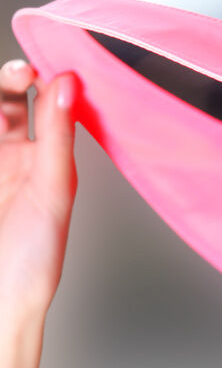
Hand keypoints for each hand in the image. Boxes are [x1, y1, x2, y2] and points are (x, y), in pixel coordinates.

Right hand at [0, 58, 79, 317]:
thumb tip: (68, 83)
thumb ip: (59, 135)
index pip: (41, 105)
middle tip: (17, 71)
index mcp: (43, 157)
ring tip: (2, 105)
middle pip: (5, 105)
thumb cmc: (36, 256)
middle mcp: (11, 156)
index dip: (40, 81)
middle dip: (8, 82)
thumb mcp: (53, 188)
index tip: (41, 65)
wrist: (0, 302)